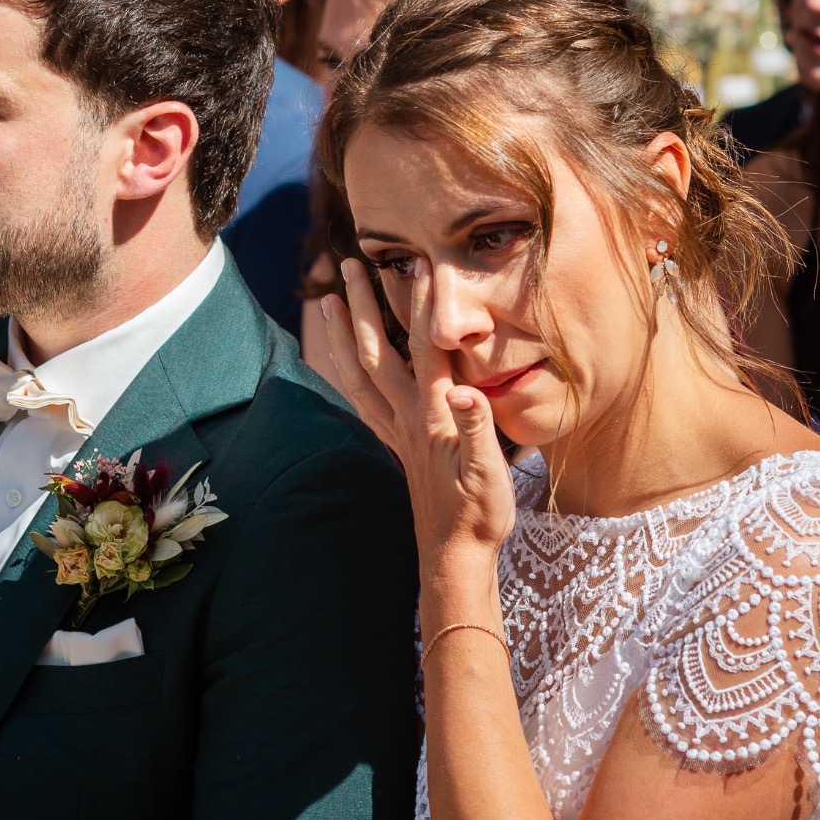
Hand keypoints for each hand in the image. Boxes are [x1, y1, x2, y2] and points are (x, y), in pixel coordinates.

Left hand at [320, 259, 514, 566]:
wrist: (454, 557)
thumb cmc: (479, 515)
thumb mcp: (489, 471)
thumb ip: (477, 429)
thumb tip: (467, 389)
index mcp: (435, 414)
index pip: (427, 347)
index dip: (423, 304)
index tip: (419, 262)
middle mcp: (408, 417)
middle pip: (376, 351)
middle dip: (362, 305)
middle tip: (349, 263)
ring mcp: (396, 431)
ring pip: (360, 372)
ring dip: (344, 333)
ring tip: (330, 299)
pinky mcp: (395, 445)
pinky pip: (362, 400)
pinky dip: (346, 373)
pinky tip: (341, 361)